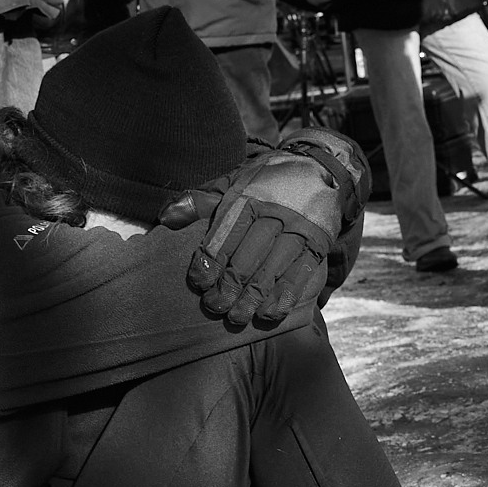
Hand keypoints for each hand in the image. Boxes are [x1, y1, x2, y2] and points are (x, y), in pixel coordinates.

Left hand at [159, 129, 366, 325]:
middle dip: (229, 286)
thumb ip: (201, 200)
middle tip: (215, 307)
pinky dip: (284, 296)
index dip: (210, 261)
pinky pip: (300, 274)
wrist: (321, 169)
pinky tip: (269, 313)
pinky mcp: (318, 244)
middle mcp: (277, 213)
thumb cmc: (266, 181)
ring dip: (253, 298)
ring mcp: (301, 230)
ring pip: (273, 269)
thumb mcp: (234, 180)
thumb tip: (167, 218)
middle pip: (249, 256)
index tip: (199, 283)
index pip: (226, 234)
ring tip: (237, 317)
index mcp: (250, 196)